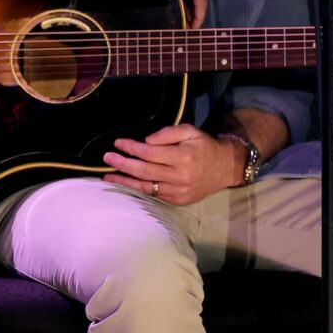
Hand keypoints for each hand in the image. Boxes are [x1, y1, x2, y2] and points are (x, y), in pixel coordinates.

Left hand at [103, 124, 242, 204]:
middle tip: (107, 157)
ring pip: (146, 187)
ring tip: (107, 176)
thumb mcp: (190, 131)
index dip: (131, 148)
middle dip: (123, 164)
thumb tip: (145, 141)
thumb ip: (167, 133)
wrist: (226, 168)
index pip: (150, 152)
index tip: (118, 143)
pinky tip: (126, 184)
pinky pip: (154, 195)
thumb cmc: (204, 146)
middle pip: (144, 171)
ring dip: (124, 181)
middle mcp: (179, 176)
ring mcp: (178, 191)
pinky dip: (138, 190)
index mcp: (182, 157)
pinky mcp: (178, 201)